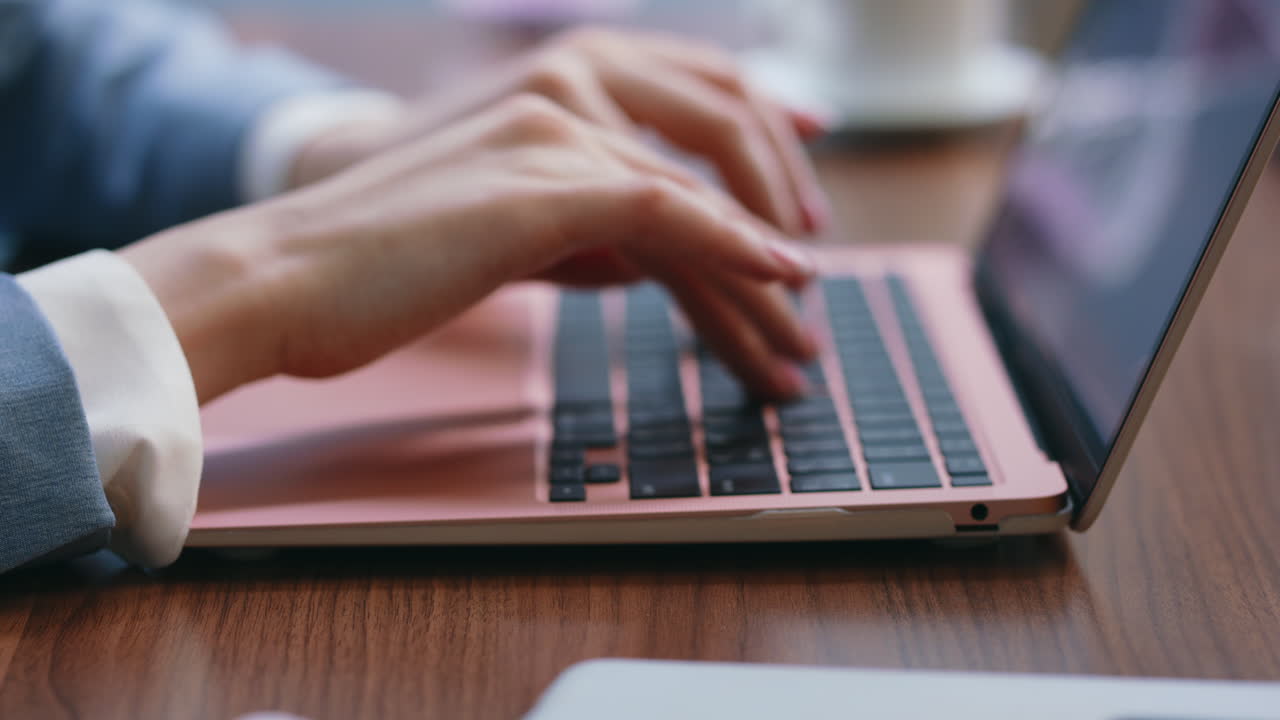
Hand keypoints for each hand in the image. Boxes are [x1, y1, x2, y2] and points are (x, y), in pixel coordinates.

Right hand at [123, 96, 816, 404]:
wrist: (283, 274)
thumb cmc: (376, 265)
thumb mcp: (496, 228)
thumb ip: (578, 227)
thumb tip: (643, 258)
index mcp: (550, 92)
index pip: (689, 101)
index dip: (763, 140)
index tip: (804, 193)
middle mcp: (561, 93)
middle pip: (713, 142)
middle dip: (776, 218)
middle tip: (811, 297)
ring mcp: (553, 133)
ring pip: (698, 195)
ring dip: (759, 276)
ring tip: (797, 342)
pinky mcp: (545, 187)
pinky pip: (672, 209)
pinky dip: (736, 247)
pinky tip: (783, 278)